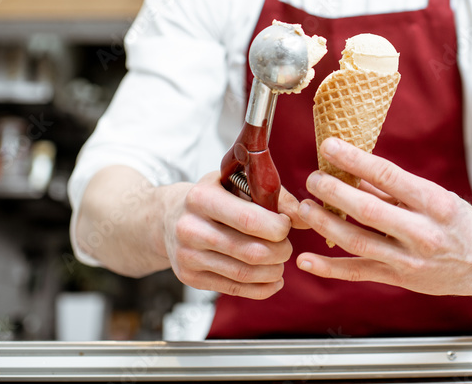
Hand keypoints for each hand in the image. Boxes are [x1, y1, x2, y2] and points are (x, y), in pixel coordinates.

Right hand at [162, 170, 306, 298]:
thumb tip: (303, 217)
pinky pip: (234, 289)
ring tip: (280, 262)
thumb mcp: (236, 183)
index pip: (248, 219)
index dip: (277, 226)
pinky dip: (261, 288)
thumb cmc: (212, 196)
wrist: (167, 218)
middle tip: (287, 246)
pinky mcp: (190, 278)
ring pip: (244, 273)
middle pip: (250, 251)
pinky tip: (273, 279)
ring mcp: (188, 256)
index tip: (286, 224)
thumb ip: (273, 196)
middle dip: (280, 251)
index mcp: (201, 197)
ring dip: (273, 271)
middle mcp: (190, 228)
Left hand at [295, 137, 471, 300]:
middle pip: (367, 209)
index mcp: (434, 203)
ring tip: (304, 207)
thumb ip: (393, 187)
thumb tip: (354, 171)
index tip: (330, 146)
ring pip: (358, 241)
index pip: (388, 176)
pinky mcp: (400, 279)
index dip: (355, 160)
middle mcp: (422, 232)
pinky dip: (330, 268)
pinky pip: (358, 273)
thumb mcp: (435, 196)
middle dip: (333, 191)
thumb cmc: (460, 223)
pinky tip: (307, 260)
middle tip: (313, 177)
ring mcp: (410, 259)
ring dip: (325, 223)